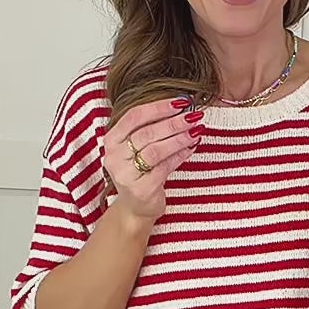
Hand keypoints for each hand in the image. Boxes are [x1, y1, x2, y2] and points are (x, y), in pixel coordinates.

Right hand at [104, 96, 204, 221]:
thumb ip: (151, 128)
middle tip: (193, 115)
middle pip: (147, 133)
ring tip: (196, 130)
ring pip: (156, 150)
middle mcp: (114, 157)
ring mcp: (126, 174)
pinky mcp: (141, 189)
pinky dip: (179, 156)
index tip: (180, 101)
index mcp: (112, 140)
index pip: (134, 116)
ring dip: (179, 138)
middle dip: (173, 122)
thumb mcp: (136, 148)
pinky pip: (164, 168)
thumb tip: (182, 108)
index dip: (158, 107)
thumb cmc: (139, 172)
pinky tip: (191, 148)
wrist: (134, 208)